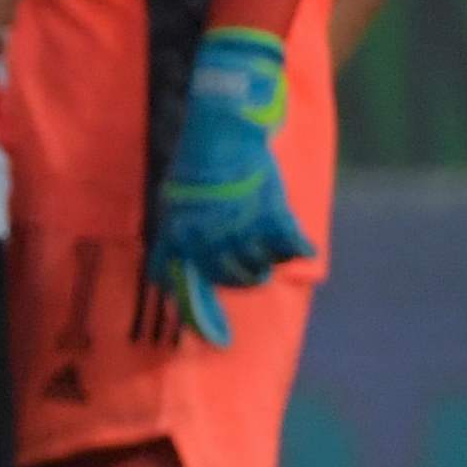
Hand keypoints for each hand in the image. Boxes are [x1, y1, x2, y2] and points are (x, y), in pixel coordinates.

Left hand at [146, 27, 311, 346]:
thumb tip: (168, 282)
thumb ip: (176, 246)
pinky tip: (297, 242)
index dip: (202, 320)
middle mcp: (206, 241)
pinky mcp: (270, 214)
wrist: (221, 126)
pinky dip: (296, 246)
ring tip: (262, 233)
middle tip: (247, 254)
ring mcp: (238, 229)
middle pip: (233, 280)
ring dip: (264, 258)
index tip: (220, 340)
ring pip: (260, 269)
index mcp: (178, 239)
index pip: (187, 292)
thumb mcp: (173, 206)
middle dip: (243, 274)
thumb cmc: (196, 168)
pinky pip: (290, 247)